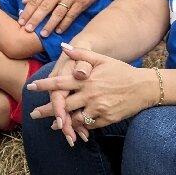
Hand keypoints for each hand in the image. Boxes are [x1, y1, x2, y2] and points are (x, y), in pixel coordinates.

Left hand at [19, 0, 106, 36]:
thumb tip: (24, 1)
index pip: (35, 0)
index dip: (27, 11)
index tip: (21, 22)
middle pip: (44, 7)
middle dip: (35, 19)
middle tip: (28, 29)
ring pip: (58, 13)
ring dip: (50, 25)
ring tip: (43, 34)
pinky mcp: (81, 3)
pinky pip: (71, 15)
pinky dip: (65, 24)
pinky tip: (59, 31)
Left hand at [28, 44, 157, 143]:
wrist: (145, 87)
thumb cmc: (121, 71)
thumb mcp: (101, 59)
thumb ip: (81, 54)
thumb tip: (63, 47)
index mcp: (86, 79)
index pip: (60, 83)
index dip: (44, 85)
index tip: (30, 87)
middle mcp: (90, 94)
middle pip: (63, 105)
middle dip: (46, 110)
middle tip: (33, 114)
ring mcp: (99, 108)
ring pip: (75, 118)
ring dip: (62, 122)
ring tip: (52, 125)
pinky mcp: (107, 118)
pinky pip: (90, 124)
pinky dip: (81, 126)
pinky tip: (73, 127)